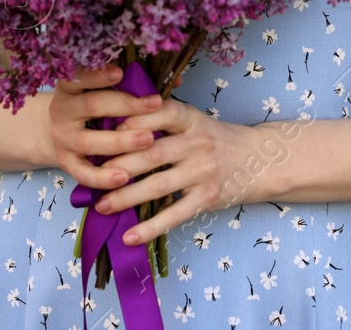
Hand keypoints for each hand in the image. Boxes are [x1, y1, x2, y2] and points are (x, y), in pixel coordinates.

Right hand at [48, 63, 178, 191]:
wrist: (60, 131)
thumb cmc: (93, 106)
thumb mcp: (103, 90)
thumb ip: (135, 83)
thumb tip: (175, 80)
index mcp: (70, 86)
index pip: (80, 75)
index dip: (99, 74)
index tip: (121, 73)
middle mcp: (62, 110)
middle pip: (92, 105)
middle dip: (125, 105)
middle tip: (154, 104)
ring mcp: (62, 138)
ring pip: (89, 141)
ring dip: (120, 141)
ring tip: (148, 140)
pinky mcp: (65, 163)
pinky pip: (83, 173)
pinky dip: (103, 177)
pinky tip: (124, 177)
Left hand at [89, 94, 275, 247]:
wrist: (259, 160)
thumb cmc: (215, 139)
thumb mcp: (193, 121)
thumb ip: (161, 121)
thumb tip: (113, 129)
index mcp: (190, 118)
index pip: (159, 114)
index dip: (132, 121)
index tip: (104, 130)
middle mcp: (197, 142)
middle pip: (152, 152)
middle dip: (119, 165)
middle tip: (90, 175)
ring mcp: (203, 171)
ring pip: (159, 184)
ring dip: (127, 197)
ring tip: (101, 207)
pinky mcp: (207, 198)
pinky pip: (174, 214)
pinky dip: (150, 227)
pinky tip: (129, 236)